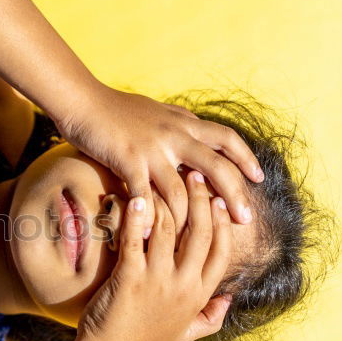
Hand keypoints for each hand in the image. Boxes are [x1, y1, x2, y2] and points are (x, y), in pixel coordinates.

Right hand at [56, 84, 263, 237]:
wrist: (83, 100)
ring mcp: (153, 149)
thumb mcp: (155, 110)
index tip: (258, 179)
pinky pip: (146, 196)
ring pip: (183, 190)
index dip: (245, 159)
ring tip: (196, 240)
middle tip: (246, 220)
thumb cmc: (114, 107)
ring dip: (192, 218)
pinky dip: (150, 219)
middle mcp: (175, 135)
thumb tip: (192, 128)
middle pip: (218, 167)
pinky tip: (151, 237)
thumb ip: (175, 122)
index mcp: (184, 123)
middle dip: (236, 195)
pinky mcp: (129, 161)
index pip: (227, 138)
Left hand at [76, 170, 233, 340]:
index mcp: (199, 295)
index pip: (221, 250)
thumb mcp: (186, 333)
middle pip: (200, 232)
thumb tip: (230, 299)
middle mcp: (183, 285)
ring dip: (168, 200)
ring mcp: (156, 281)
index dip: (222, 221)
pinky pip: (134, 239)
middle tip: (195, 175)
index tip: (220, 198)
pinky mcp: (128, 278)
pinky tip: (136, 198)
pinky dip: (136, 216)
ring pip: (168, 230)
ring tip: (166, 177)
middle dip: (200, 199)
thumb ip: (211, 317)